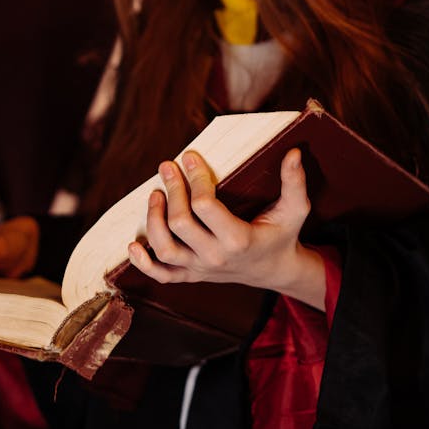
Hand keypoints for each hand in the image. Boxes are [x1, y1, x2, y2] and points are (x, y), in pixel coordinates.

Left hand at [128, 148, 326, 310]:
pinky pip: (161, 276)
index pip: (205, 206)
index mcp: (239, 239)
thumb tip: (294, 152)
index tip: (190, 156)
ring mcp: (201, 269)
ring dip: (153, 219)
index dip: (194, 178)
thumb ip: (294, 182)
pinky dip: (142, 263)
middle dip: (172, 190)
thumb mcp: (295, 210)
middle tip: (168, 166)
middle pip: (180, 224)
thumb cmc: (282, 234)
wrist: (275, 270)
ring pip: (165, 249)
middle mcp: (216, 257)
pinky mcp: (191, 275)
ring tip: (155, 193)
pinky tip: (133, 244)